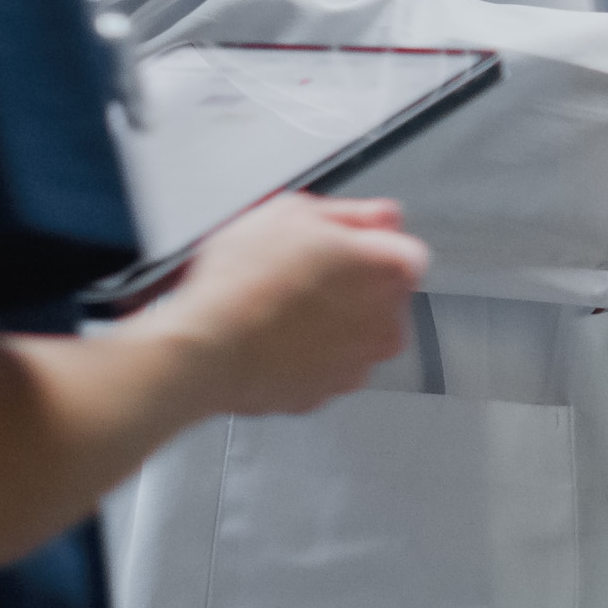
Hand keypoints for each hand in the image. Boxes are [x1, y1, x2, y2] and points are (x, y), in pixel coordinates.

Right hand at [148, 193, 429, 420]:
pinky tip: (270, 338)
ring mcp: (358, 366)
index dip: (366, 245)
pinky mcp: (325, 395)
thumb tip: (383, 217)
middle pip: (382, 297)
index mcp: (390, 271)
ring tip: (278, 307)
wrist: (204, 350)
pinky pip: (323, 367)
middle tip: (301, 273)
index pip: (403, 251)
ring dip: (329, 322)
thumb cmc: (242, 282)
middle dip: (351, 284)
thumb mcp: (293, 212)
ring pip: (353, 335)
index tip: (337, 245)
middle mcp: (387, 324)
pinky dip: (304, 355)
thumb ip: (353, 214)